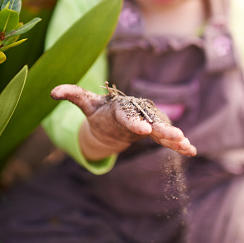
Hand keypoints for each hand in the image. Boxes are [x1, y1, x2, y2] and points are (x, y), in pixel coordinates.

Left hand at [51, 84, 196, 157]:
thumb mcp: (86, 104)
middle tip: (176, 136)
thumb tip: (52, 92)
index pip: (127, 114)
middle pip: (151, 121)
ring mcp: (147, 121)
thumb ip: (72, 94)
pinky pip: (166, 138)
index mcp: (120, 107)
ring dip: (174, 137)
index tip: (143, 130)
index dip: (135, 122)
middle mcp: (137, 112)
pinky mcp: (153, 130)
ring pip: (162, 129)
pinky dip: (178, 144)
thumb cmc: (99, 111)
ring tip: (187, 145)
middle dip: (163, 129)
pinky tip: (191, 151)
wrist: (112, 118)